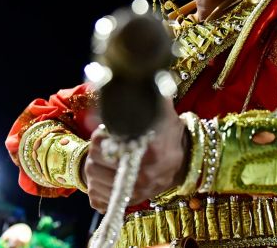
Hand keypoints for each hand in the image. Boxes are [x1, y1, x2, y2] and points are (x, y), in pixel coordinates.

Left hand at [83, 97, 188, 212]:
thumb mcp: (164, 112)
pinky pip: (98, 200)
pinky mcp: (130, 202)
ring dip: (94, 168)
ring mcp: (134, 192)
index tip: (107, 131)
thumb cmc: (169, 134)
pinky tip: (107, 175)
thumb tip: (145, 74)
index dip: (99, 136)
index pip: (102, 144)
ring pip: (93, 182)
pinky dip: (97, 188)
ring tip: (105, 159)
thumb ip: (153, 94)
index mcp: (147, 151)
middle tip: (104, 145)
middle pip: (93, 165)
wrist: (183, 162)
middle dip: (95, 152)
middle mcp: (141, 176)